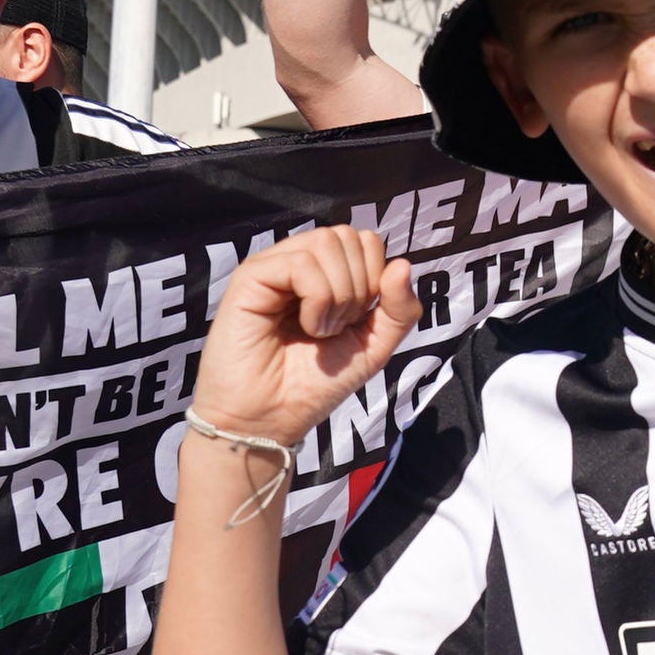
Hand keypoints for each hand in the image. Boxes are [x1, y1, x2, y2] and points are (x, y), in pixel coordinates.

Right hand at [190, 227, 419, 452]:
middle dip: (358, 286)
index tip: (355, 320)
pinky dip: (317, 299)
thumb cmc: (314, 384)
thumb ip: (399, 309)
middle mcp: (298, 262)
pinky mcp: (251, 276)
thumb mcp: (373, 347)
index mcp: (326, 273)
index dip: (375, 278)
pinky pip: (301, 263)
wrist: (271, 418)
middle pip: (349, 235)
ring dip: (337, 295)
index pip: (366, 241)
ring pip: (327, 242)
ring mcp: (274, 266)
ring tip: (318, 329)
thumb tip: (403, 264)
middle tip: (336, 326)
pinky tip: (306, 327)